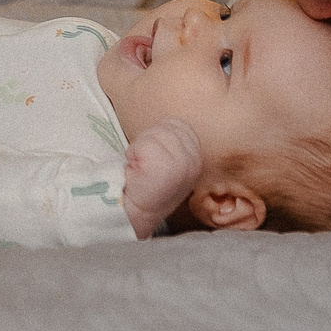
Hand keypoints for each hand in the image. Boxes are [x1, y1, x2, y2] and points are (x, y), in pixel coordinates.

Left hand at [121, 119, 204, 237]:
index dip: (160, 137)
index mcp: (197, 157)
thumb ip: (174, 140)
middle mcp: (194, 161)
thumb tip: (167, 117)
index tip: (155, 158)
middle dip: (150, 140)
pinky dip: (133, 154)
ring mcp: (181, 165)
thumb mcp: (169, 159)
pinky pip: (142, 145)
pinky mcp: (164, 169)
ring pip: (154, 134)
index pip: (179, 124)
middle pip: (166, 127)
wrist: (134, 213)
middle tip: (146, 164)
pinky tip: (136, 171)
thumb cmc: (147, 183)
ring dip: (140, 148)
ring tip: (141, 167)